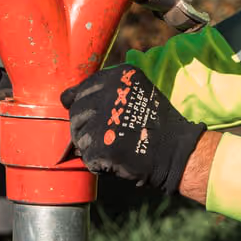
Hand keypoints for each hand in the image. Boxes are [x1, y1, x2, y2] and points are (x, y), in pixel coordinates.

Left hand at [60, 65, 205, 194]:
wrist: (175, 150)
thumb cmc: (154, 124)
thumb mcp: (134, 92)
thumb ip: (103, 91)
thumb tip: (65, 98)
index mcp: (117, 77)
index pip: (80, 92)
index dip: (84, 108)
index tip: (97, 119)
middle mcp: (109, 94)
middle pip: (75, 115)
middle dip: (86, 130)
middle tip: (110, 137)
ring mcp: (104, 120)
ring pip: (78, 137)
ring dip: (92, 147)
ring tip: (115, 147)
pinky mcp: (102, 146)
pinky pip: (87, 157)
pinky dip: (99, 164)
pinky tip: (117, 159)